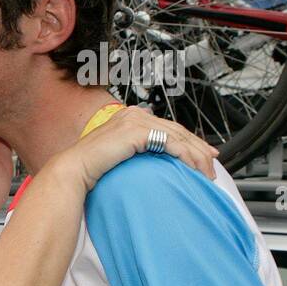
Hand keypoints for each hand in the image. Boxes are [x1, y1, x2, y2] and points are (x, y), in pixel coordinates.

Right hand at [49, 107, 217, 190]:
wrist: (74, 170)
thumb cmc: (90, 168)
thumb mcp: (117, 155)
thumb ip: (133, 151)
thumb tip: (151, 159)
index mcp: (128, 116)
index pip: (166, 127)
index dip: (188, 141)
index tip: (202, 154)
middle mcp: (133, 114)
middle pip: (176, 130)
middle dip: (198, 147)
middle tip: (212, 163)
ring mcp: (135, 120)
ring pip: (178, 136)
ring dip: (197, 155)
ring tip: (206, 171)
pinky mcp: (137, 131)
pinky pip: (171, 143)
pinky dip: (186, 156)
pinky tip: (194, 167)